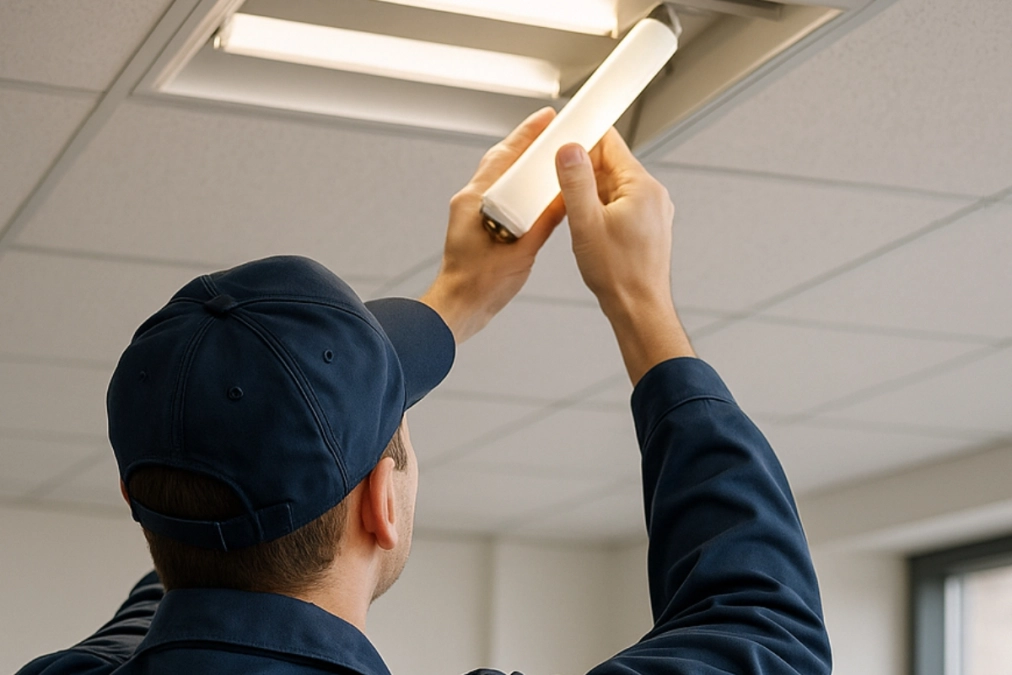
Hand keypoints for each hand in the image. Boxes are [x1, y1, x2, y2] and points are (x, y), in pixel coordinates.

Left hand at [421, 107, 563, 342]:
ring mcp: (471, 211)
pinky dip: (517, 186)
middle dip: (526, 143)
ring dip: (522, 164)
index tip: (547, 119)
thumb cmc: (479, 286)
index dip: (527, 135)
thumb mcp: (522, 252)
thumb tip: (564, 200)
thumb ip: (544, 223)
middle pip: (501, 160)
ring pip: (499, 176)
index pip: (505, 156)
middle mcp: (470, 200)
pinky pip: (499, 194)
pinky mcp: (475, 223)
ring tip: (546, 156)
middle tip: (551, 130)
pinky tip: (534, 190)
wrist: (460, 308)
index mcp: (476, 201)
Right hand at [555, 130, 694, 383]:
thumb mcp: (586, 223)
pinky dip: (599, 207)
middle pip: (610, 163)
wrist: (639, 309)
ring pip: (612, 185)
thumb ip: (576, 182)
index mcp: (641, 186)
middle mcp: (652, 194)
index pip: (610, 142)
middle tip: (558, 184)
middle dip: (582, 170)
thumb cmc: (618, 274)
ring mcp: (652, 210)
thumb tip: (569, 149)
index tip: (562, 139)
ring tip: (573, 213)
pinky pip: (619, 204)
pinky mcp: (647, 225)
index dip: (583, 138)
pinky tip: (585, 225)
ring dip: (589, 192)